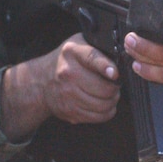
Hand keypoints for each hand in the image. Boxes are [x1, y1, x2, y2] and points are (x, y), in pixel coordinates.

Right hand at [0, 32, 120, 141]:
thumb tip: (121, 58)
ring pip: (103, 104)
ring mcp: (68, 94)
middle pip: (103, 88)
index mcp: (72, 52)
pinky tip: (103, 104)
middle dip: (115, 88)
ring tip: (110, 95)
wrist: (41, 81)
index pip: (92, 58)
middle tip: (115, 85)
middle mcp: (68, 73)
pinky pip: (98, 116)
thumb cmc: (66, 61)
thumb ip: (97, 48)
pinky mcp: (70, 111)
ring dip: (112, 101)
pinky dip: (106, 112)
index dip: (106, 67)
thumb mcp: (78, 45)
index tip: (115, 74)